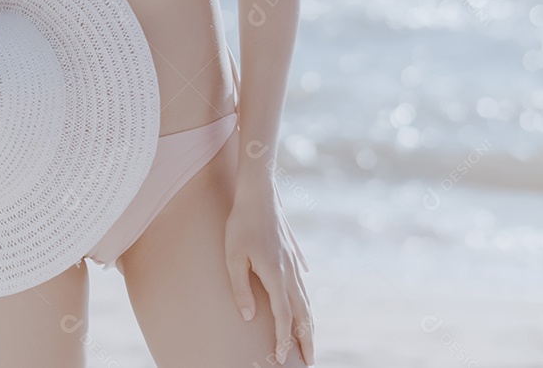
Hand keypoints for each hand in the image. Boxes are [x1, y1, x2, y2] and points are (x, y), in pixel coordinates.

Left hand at [224, 168, 313, 365]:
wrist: (259, 192)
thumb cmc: (241, 224)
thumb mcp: (232, 257)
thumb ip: (240, 289)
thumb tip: (249, 317)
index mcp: (276, 275)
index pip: (284, 317)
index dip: (283, 340)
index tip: (281, 358)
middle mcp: (290, 272)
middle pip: (303, 313)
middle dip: (306, 339)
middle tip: (310, 361)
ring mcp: (294, 262)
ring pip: (305, 299)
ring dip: (308, 323)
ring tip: (309, 339)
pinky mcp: (292, 254)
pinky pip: (302, 283)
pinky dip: (306, 299)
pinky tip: (305, 302)